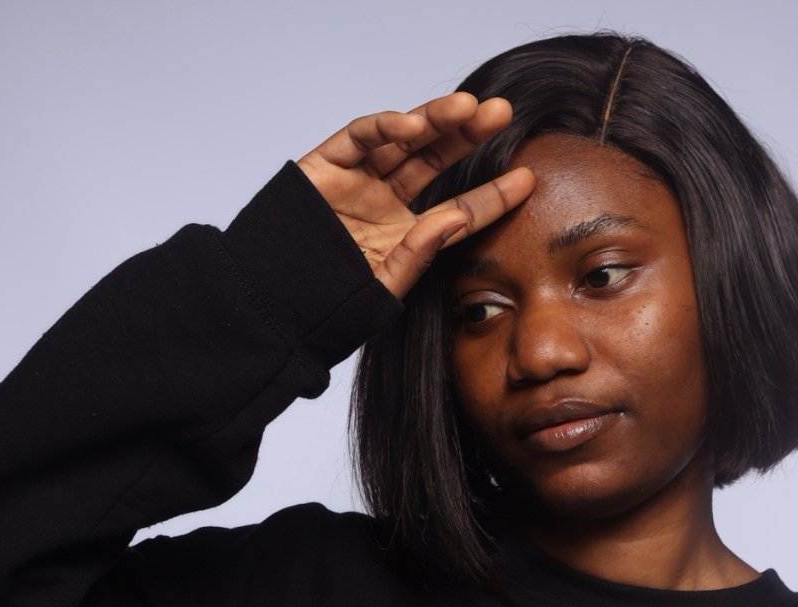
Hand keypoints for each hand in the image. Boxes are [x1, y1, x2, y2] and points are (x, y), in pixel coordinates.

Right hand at [297, 93, 534, 298]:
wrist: (269, 305)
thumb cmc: (325, 306)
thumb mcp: (382, 288)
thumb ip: (418, 254)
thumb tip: (456, 218)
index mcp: (406, 234)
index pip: (458, 209)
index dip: (492, 195)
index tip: (528, 180)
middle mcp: (386, 202)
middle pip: (434, 161)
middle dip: (467, 136)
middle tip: (501, 115)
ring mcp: (357, 181)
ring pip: (403, 141)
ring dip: (435, 121)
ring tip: (467, 109)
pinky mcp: (326, 165)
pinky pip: (359, 137)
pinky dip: (384, 126)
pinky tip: (412, 124)